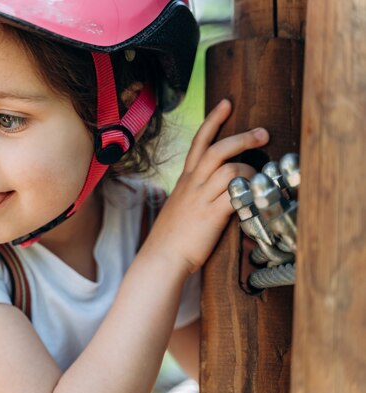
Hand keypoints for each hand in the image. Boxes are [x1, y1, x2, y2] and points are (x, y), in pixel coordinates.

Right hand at [149, 99, 267, 272]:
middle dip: (242, 138)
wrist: (162, 256)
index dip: (213, 121)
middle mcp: (193, 184)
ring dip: (251, 170)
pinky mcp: (212, 215)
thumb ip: (196, 192)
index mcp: (186, 179)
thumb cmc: (172, 234)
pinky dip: (249, 192)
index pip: (199, 142)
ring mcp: (201, 198)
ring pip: (229, 170)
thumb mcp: (181, 204)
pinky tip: (256, 196)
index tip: (226, 104)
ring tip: (261, 178)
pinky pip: (235, 195)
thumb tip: (215, 186)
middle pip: (217, 149)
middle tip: (263, 133)